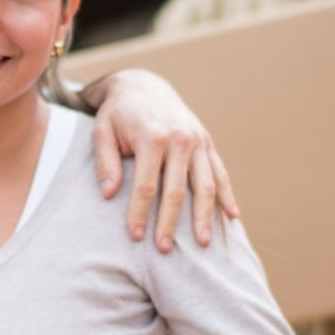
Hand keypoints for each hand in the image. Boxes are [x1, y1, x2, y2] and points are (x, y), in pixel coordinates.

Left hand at [83, 69, 238, 251]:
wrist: (142, 85)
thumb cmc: (117, 114)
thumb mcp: (101, 132)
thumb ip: (105, 162)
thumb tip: (109, 194)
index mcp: (153, 136)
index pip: (147, 185)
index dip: (140, 213)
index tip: (135, 236)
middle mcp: (180, 138)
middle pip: (177, 190)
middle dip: (170, 222)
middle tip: (164, 249)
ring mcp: (197, 141)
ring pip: (205, 185)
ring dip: (204, 216)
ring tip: (203, 243)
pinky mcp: (207, 143)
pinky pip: (220, 172)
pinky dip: (227, 195)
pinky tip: (233, 216)